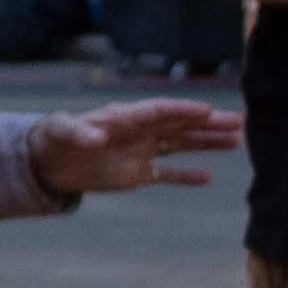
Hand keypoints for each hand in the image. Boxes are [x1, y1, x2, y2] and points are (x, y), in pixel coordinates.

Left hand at [28, 99, 238, 197]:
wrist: (48, 160)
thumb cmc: (55, 137)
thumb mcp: (63, 132)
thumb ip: (80, 132)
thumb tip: (96, 137)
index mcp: (125, 116)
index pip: (160, 110)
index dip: (182, 110)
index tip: (207, 111)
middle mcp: (139, 131)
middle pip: (180, 124)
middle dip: (208, 124)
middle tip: (239, 122)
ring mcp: (141, 151)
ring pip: (181, 145)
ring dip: (206, 143)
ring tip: (236, 141)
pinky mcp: (138, 172)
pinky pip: (166, 173)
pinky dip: (185, 176)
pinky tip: (207, 177)